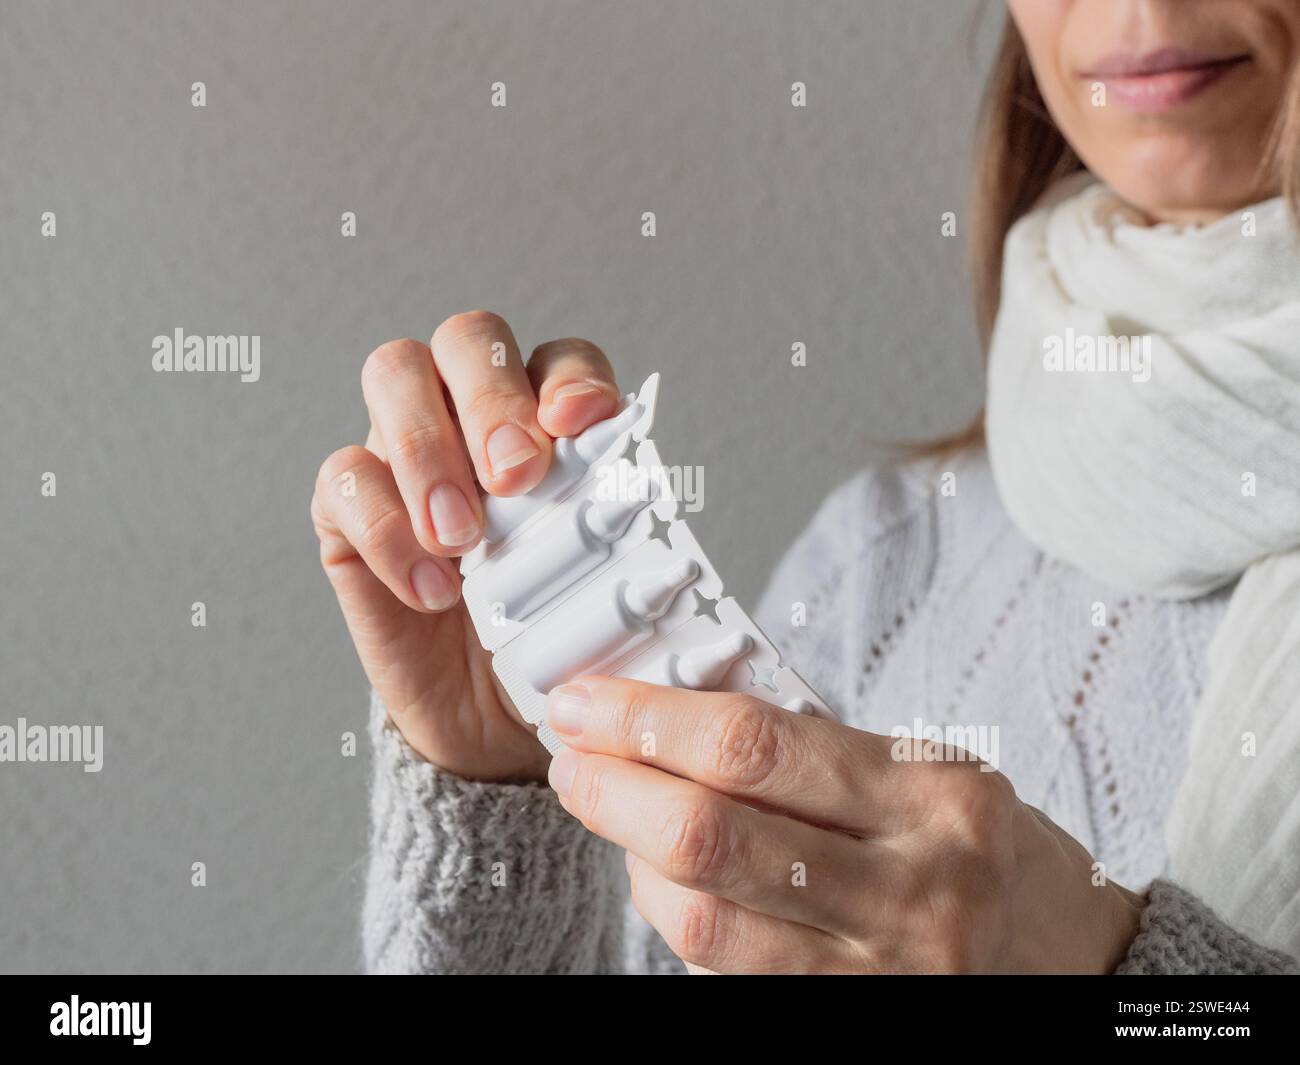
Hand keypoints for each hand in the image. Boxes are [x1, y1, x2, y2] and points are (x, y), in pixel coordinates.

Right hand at [311, 312, 620, 782]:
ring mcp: (402, 452)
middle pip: (468, 338)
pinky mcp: (348, 509)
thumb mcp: (597, 588)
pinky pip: (345, 478)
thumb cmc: (552, 639)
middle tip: (517, 475)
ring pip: (394, 373)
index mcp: (547, 422)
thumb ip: (612, 531)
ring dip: (428, 447)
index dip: (570, 378)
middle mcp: (471, 416)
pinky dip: (387, 528)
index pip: (559, 359)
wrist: (492, 719)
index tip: (581, 425)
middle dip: (493, 397)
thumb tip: (645, 502)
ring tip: (464, 536)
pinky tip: (431, 589)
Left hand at [542, 678, 1144, 972]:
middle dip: (615, 788)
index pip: (755, 744)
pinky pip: (726, 969)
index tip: (589, 702)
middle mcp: (913, 889)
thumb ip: (809, 743)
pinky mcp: (848, 1014)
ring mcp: (881, 971)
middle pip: (713, 836)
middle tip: (573, 754)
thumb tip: (677, 712)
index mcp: (933, 796)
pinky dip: (676, 914)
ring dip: (631, 855)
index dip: (649, 718)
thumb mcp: (922, 766)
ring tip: (609, 808)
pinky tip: (663, 874)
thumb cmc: (981, 841)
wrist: (1061, 954)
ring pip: (704, 917)